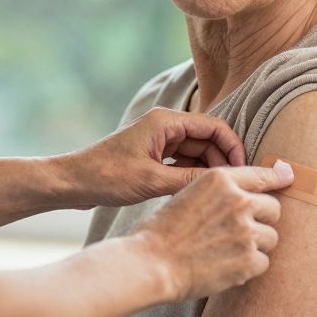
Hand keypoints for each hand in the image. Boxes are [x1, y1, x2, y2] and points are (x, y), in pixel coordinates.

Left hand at [54, 107, 246, 208]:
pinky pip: (183, 161)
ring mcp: (159, 140)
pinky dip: (192, 175)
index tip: (244, 172)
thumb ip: (191, 180)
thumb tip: (225, 184)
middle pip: (208, 139)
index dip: (234, 148)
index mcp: (167, 121)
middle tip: (235, 189)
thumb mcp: (154, 181)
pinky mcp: (153, 154)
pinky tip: (196, 194)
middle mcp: (165, 125)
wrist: (72, 182)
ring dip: (208, 170)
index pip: (215, 127)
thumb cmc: (107, 177)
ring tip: (218, 195)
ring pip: (197, 152)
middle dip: (223, 161)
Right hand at [132, 163, 294, 301]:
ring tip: (226, 252)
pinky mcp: (248, 260)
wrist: (150, 263)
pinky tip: (225, 268)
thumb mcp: (189, 194)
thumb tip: (251, 193)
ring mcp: (245, 231)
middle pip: (274, 208)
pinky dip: (248, 268)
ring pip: (271, 237)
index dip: (278, 177)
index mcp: (220, 180)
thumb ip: (221, 191)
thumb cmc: (163, 231)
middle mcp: (238, 201)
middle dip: (261, 220)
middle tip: (237, 233)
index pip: (262, 175)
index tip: (289, 176)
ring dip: (255, 246)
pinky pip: (264, 262)